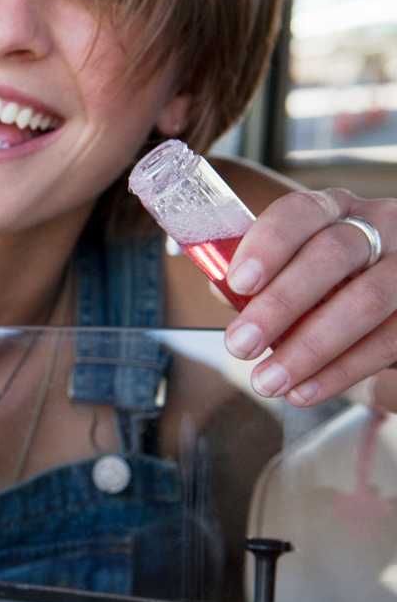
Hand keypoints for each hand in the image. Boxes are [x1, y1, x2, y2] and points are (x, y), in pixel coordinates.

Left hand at [218, 188, 396, 409]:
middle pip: (332, 255)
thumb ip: (259, 277)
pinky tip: (304, 391)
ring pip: (367, 300)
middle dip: (280, 304)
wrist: (390, 300)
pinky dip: (342, 371)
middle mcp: (379, 227)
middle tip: (239, 345)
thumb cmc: (325, 282)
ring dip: (310, 347)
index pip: (301, 212)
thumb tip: (221, 289)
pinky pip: (389, 340)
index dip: (268, 244)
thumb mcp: (292, 268)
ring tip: (267, 381)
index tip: (238, 283)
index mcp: (333, 210)